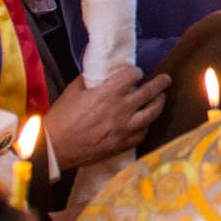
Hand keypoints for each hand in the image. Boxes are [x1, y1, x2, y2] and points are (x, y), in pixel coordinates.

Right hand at [45, 65, 169, 171]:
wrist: (54, 148)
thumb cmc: (61, 118)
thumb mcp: (73, 91)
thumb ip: (91, 80)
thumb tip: (102, 74)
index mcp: (108, 93)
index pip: (132, 75)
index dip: (135, 71)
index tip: (135, 73)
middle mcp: (121, 109)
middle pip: (149, 92)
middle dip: (160, 83)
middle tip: (166, 79)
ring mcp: (124, 128)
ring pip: (152, 113)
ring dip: (159, 102)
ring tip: (161, 97)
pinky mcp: (123, 144)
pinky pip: (143, 132)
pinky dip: (146, 125)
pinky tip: (145, 121)